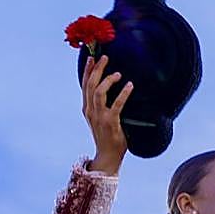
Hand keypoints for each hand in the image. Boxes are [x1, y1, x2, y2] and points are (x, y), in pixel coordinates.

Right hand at [81, 55, 131, 174]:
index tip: (91, 58)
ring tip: (118, 74)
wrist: (107, 156)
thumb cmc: (107, 136)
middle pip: (90, 85)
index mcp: (87, 109)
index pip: (85, 86)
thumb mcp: (100, 118)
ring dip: (108, 80)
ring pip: (99, 92)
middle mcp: (90, 111)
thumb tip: (107, 89)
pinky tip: (130, 85)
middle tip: (105, 57)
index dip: (87, 71)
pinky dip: (123, 93)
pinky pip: (117, 104)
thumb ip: (100, 105)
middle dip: (97, 69)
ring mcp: (99, 117)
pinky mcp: (110, 123)